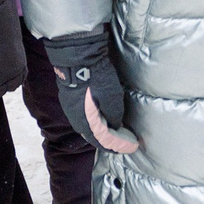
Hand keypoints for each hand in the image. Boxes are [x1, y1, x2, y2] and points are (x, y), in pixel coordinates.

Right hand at [41, 30, 138, 152]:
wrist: (76, 57)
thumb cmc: (96, 78)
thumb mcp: (112, 98)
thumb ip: (114, 115)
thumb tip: (115, 126)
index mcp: (87, 123)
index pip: (105, 141)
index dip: (120, 146)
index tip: (133, 147)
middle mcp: (76, 120)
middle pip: (95, 138)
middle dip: (111, 143)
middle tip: (125, 143)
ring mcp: (71, 110)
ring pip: (88, 128)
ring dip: (102, 133)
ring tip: (115, 134)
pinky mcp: (70, 100)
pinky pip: (84, 119)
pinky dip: (95, 124)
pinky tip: (102, 120)